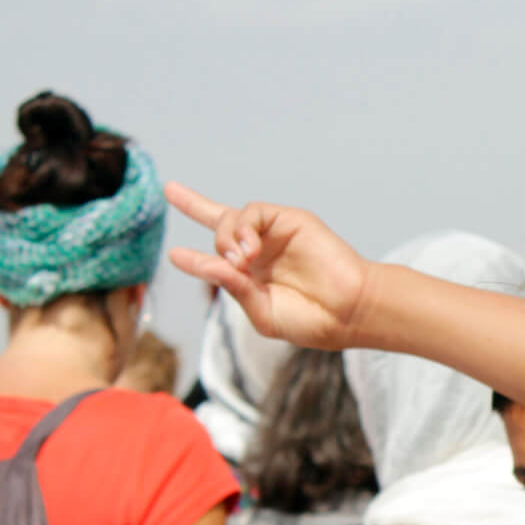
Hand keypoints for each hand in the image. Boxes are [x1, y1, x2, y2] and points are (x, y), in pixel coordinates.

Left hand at [165, 184, 370, 350]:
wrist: (350, 312)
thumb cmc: (311, 320)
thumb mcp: (262, 312)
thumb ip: (233, 287)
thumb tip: (205, 264)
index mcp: (253, 275)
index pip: (217, 254)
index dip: (192, 254)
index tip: (174, 254)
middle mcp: (260, 250)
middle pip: (219, 220)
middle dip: (193, 204)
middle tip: (184, 209)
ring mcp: (274, 234)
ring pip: (230, 218)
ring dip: (226, 239)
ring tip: (241, 262)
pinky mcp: (290, 220)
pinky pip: (253, 212)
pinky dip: (243, 228)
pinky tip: (249, 252)